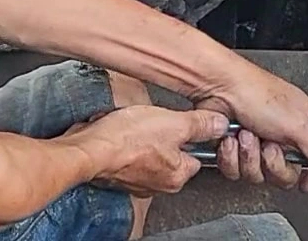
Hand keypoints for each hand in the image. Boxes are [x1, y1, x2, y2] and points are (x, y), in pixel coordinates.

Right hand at [66, 104, 228, 196]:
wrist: (88, 148)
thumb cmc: (126, 140)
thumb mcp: (173, 122)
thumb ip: (201, 124)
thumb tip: (220, 124)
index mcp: (177, 175)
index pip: (197, 155)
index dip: (192, 135)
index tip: (184, 123)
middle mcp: (158, 185)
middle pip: (174, 155)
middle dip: (166, 136)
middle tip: (157, 122)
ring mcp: (137, 181)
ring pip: (151, 154)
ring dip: (146, 138)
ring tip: (138, 125)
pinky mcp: (118, 174)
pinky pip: (130, 156)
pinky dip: (127, 144)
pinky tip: (123, 132)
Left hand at [193, 65, 307, 192]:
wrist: (217, 87)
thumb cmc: (255, 92)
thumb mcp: (295, 123)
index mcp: (305, 127)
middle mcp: (284, 136)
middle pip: (287, 175)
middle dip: (273, 163)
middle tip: (269, 144)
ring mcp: (260, 144)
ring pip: (259, 176)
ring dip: (249, 157)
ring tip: (247, 134)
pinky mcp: (237, 149)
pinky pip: (236, 171)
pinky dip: (231, 157)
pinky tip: (231, 139)